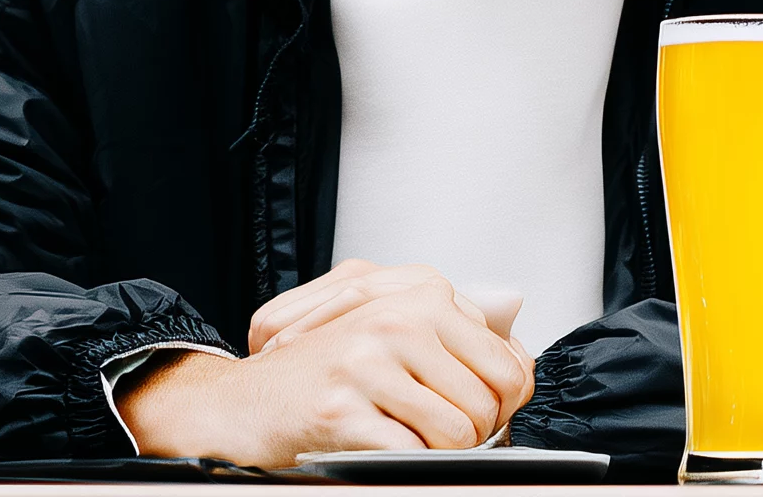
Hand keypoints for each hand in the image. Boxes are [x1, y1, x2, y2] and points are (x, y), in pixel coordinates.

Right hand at [116, 260, 534, 465]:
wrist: (242, 402)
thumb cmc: (325, 373)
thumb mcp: (395, 331)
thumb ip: (459, 337)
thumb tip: (519, 357)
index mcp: (422, 296)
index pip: (509, 367)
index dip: (501, 407)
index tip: (479, 417)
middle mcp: (398, 320)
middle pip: (486, 405)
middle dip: (471, 436)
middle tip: (436, 437)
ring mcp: (367, 362)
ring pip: (456, 433)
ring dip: (437, 453)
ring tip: (404, 440)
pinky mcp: (341, 408)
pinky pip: (412, 455)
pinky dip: (404, 465)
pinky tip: (379, 449)